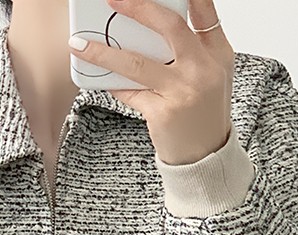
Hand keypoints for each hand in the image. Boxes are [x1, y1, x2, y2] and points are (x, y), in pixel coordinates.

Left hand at [68, 0, 234, 164]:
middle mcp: (203, 69)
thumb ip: (189, 51)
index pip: (204, 12)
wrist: (204, 156)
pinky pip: (129, 92)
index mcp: (218, 53)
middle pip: (169, 26)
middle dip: (138, 8)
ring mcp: (183, 91)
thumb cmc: (203, 114)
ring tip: (80, 45)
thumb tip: (149, 30)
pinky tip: (98, 78)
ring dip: (103, 53)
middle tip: (113, 1)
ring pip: (136, 63)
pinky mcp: (163, 113)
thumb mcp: (209, 76)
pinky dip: (112, 84)